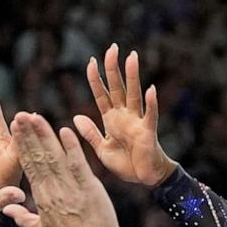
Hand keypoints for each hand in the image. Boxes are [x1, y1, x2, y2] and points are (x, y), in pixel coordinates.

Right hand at [3, 112, 120, 226]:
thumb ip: (23, 217)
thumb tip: (7, 209)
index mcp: (41, 196)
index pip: (28, 165)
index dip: (22, 145)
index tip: (15, 127)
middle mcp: (52, 189)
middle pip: (37, 156)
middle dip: (28, 134)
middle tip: (20, 114)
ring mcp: (69, 188)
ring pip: (53, 156)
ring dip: (44, 135)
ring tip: (35, 117)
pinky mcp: (87, 187)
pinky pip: (77, 164)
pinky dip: (71, 147)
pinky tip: (65, 131)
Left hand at [75, 44, 176, 186]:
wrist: (144, 178)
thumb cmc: (126, 164)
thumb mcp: (102, 149)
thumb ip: (90, 133)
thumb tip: (76, 117)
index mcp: (112, 119)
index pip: (102, 94)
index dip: (95, 79)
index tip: (91, 61)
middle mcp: (124, 116)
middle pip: (117, 88)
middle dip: (114, 69)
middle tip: (112, 48)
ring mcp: (137, 122)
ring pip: (134, 95)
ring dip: (132, 77)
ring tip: (131, 57)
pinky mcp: (148, 132)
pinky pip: (150, 115)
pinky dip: (151, 103)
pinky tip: (150, 89)